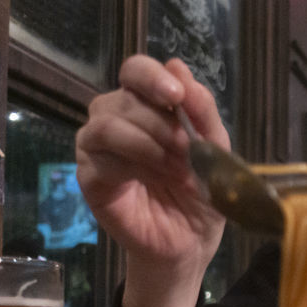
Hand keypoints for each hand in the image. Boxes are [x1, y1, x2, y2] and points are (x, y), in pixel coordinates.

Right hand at [76, 56, 227, 306]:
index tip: (175, 95)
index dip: (151, 76)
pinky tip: (155, 177)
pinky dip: (131, 163)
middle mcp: (116, 119)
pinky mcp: (90, 178)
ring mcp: (98, 148)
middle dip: (160, 121)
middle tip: (188, 150)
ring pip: (105, 123)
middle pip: (123, 96)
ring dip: (146, 141)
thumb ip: (202, 110)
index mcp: (147, 107)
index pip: (135, 70)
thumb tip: (178, 65)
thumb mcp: (216, 149)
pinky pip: (98, 158)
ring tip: (175, 166)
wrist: (192, 242)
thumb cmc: (202, 192)